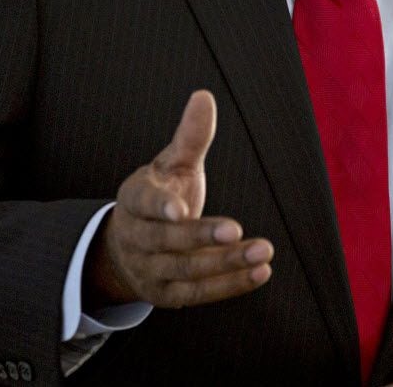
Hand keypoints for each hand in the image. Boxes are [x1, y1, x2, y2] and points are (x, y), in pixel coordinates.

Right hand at [83, 90, 273, 309]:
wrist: (130, 246)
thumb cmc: (161, 194)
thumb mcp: (172, 164)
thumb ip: (190, 136)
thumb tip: (204, 96)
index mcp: (135, 199)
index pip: (143, 204)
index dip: (160, 207)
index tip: (181, 209)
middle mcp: (138, 238)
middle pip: (166, 241)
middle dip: (201, 237)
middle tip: (236, 230)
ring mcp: (150, 270)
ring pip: (186, 271)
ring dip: (226, 263)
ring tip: (263, 250)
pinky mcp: (167, 296)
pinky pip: (200, 293)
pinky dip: (231, 284)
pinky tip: (260, 271)